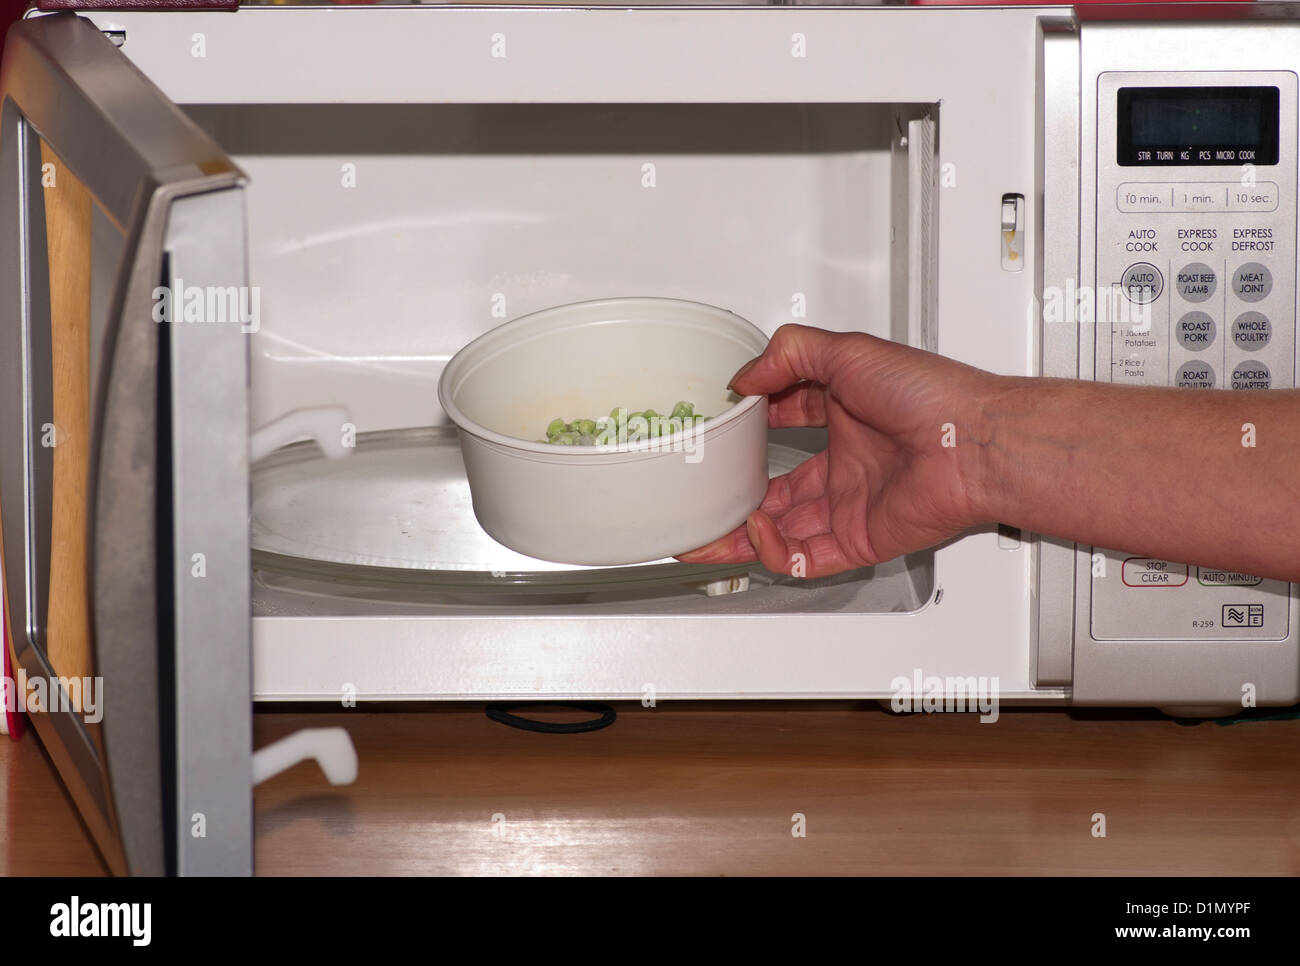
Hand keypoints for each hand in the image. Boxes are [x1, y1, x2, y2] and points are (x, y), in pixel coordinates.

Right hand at [677, 324, 999, 577]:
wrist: (972, 440)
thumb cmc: (929, 395)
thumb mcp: (848, 350)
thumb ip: (789, 354)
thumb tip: (745, 377)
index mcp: (845, 416)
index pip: (786, 422)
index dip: (751, 426)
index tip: (721, 425)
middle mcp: (847, 464)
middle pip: (776, 489)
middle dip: (733, 497)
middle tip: (699, 496)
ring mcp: (850, 505)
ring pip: (781, 531)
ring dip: (739, 534)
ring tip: (704, 531)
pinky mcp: (857, 540)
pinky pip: (803, 557)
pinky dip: (771, 550)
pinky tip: (755, 530)